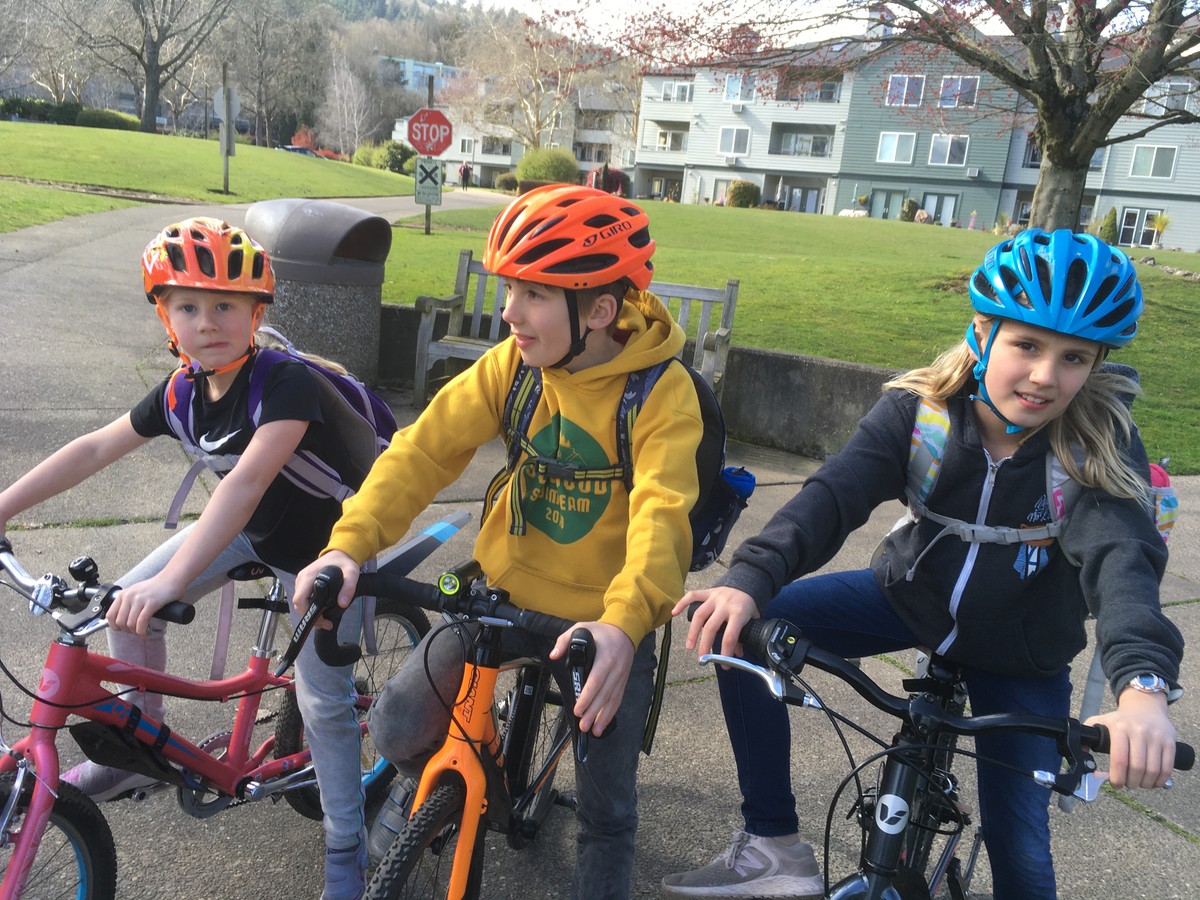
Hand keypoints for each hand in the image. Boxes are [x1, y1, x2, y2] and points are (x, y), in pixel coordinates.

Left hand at [108, 576, 185, 635]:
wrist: (172, 578)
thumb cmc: (157, 587)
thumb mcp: (137, 592)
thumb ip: (128, 602)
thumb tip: (122, 619)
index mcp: (124, 594)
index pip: (110, 615)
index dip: (114, 626)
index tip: (122, 629)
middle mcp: (129, 596)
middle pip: (120, 622)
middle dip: (127, 630)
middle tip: (135, 631)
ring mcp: (140, 599)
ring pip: (130, 624)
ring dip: (135, 632)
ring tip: (142, 631)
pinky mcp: (151, 603)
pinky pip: (142, 622)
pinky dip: (143, 631)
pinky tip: (146, 632)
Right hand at [292, 551, 359, 628]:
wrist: (339, 554)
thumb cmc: (344, 563)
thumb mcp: (351, 573)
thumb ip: (349, 588)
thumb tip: (342, 604)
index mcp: (309, 576)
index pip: (299, 599)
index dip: (307, 613)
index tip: (323, 621)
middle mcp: (301, 579)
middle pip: (298, 604)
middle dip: (310, 617)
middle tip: (326, 624)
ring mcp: (301, 581)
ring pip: (299, 603)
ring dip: (309, 614)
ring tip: (325, 621)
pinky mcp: (303, 584)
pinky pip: (302, 599)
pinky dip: (309, 608)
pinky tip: (321, 612)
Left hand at [550, 621, 633, 737]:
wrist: (625, 631)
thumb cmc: (601, 632)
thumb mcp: (581, 628)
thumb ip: (565, 640)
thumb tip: (553, 655)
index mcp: (606, 657)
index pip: (596, 680)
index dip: (587, 696)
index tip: (578, 709)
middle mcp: (616, 669)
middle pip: (604, 694)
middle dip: (593, 712)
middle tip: (583, 725)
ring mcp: (621, 677)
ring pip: (612, 700)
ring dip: (603, 717)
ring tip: (593, 731)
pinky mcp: (623, 682)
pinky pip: (617, 700)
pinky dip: (610, 713)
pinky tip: (603, 724)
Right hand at [671, 586, 758, 658]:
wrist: (748, 582)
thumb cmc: (748, 605)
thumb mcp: (751, 620)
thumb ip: (743, 636)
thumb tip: (737, 654)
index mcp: (739, 613)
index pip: (730, 636)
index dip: (726, 652)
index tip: (724, 665)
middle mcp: (725, 605)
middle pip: (712, 627)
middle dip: (705, 645)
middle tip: (702, 659)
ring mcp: (715, 597)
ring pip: (699, 614)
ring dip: (692, 632)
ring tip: (689, 646)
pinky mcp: (708, 592)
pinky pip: (692, 595)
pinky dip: (682, 603)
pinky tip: (674, 613)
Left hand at [1087, 689, 1175, 788]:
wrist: (1145, 707)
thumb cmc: (1120, 720)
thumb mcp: (1101, 721)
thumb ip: (1088, 736)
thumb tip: (1080, 754)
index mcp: (1119, 728)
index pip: (1119, 759)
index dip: (1117, 777)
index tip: (1115, 784)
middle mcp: (1139, 732)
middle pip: (1137, 768)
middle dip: (1131, 782)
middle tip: (1127, 784)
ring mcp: (1156, 737)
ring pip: (1152, 770)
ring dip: (1145, 783)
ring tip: (1138, 783)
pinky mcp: (1170, 743)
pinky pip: (1167, 768)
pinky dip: (1160, 780)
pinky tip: (1152, 782)